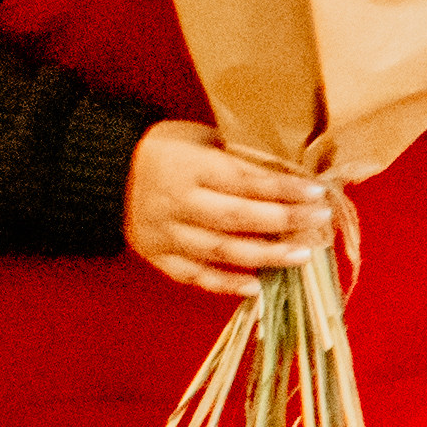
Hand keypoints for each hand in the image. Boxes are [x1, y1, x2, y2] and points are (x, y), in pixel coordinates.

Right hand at [126, 121, 331, 290]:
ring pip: (219, 250)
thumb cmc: (170, 150)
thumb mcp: (203, 139)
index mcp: (189, 166)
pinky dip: (226, 284)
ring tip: (301, 256)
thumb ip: (240, 157)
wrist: (107, 171)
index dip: (283, 189)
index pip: (244, 180)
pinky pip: (194, 275)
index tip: (318, 193)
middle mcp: (175, 202)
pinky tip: (258, 287)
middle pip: (236, 217)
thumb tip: (297, 173)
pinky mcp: (156, 256)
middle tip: (320, 222)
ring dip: (265, 256)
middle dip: (283, 221)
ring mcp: (164, 233)